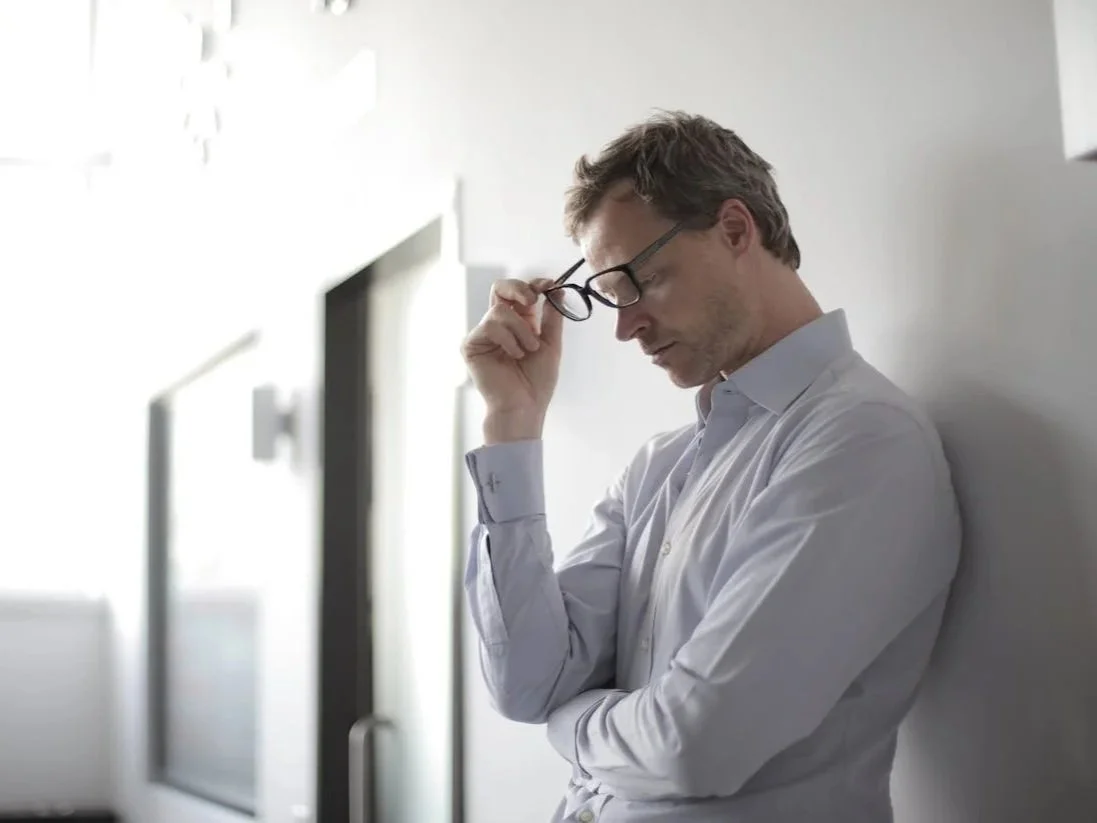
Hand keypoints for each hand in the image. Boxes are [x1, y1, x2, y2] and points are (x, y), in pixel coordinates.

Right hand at [461, 277, 563, 442]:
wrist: (524, 405)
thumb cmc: (536, 381)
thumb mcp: (551, 343)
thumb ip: (552, 316)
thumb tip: (558, 289)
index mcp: (519, 322)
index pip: (521, 292)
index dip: (534, 284)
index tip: (550, 286)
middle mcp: (500, 325)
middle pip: (500, 288)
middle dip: (518, 289)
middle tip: (532, 300)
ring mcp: (484, 334)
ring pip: (500, 310)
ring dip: (521, 330)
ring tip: (527, 350)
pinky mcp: (471, 344)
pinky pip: (490, 326)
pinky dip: (507, 340)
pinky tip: (514, 356)